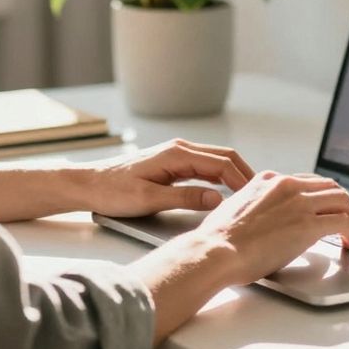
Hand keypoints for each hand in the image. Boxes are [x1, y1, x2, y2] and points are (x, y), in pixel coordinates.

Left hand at [83, 138, 254, 217]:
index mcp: (176, 154)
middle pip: (224, 157)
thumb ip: (185, 198)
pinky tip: (226, 191)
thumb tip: (218, 199)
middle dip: (245, 174)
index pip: (221, 164)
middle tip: (261, 195)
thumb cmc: (112, 192)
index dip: (242, 180)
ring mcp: (176, 155)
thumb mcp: (149, 200)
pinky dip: (221, 176)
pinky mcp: (172, 164)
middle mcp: (179, 149)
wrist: (88, 185)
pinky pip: (205, 166)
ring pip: (216, 160)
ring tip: (249, 194)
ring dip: (234, 174)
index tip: (256, 197)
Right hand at [194, 171, 348, 285]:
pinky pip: (344, 222)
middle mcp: (286, 185)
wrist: (215, 251)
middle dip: (344, 204)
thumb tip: (264, 221)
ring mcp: (299, 202)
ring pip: (342, 200)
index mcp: (267, 180)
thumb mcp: (235, 209)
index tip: (326, 209)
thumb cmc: (218, 240)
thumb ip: (254, 207)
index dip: (321, 197)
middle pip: (330, 186)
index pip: (306, 181)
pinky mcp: (308, 224)